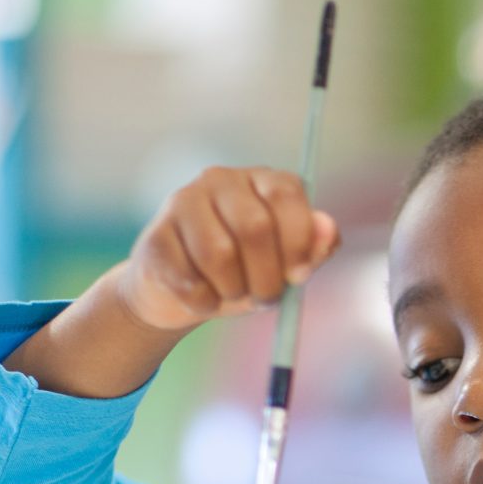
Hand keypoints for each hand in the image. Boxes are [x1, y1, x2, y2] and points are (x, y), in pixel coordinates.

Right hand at [115, 166, 339, 332]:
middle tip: (266, 299)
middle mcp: (220, 180)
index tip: (299, 276)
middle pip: (254, 227)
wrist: (186, 295)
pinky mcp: (155, 237)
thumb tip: (328, 228)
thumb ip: (314, 249)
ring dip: (234, 291)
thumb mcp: (288, 265)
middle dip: (268, 277)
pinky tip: (203, 298)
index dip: (298, 240)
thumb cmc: (247, 273)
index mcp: (261, 181)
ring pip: (218, 254)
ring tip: (233, 294)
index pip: (286, 193)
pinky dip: (204, 303)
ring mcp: (182, 203)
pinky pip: (188, 280)